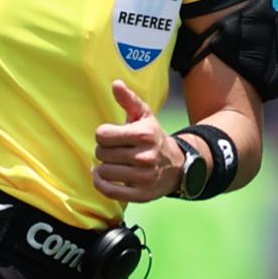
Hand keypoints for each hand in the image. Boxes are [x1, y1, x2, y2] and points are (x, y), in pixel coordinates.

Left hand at [91, 79, 180, 202]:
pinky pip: (109, 191)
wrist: (177, 165)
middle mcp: (144, 156)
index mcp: (143, 134)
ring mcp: (143, 177)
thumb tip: (115, 84)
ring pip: (104, 172)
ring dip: (103, 168)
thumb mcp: (144, 116)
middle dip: (104, 151)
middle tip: (115, 151)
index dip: (104, 135)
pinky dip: (100, 184)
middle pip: (101, 154)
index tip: (112, 137)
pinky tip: (101, 177)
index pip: (102, 135)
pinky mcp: (140, 194)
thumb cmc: (154, 137)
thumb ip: (129, 99)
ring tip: (113, 163)